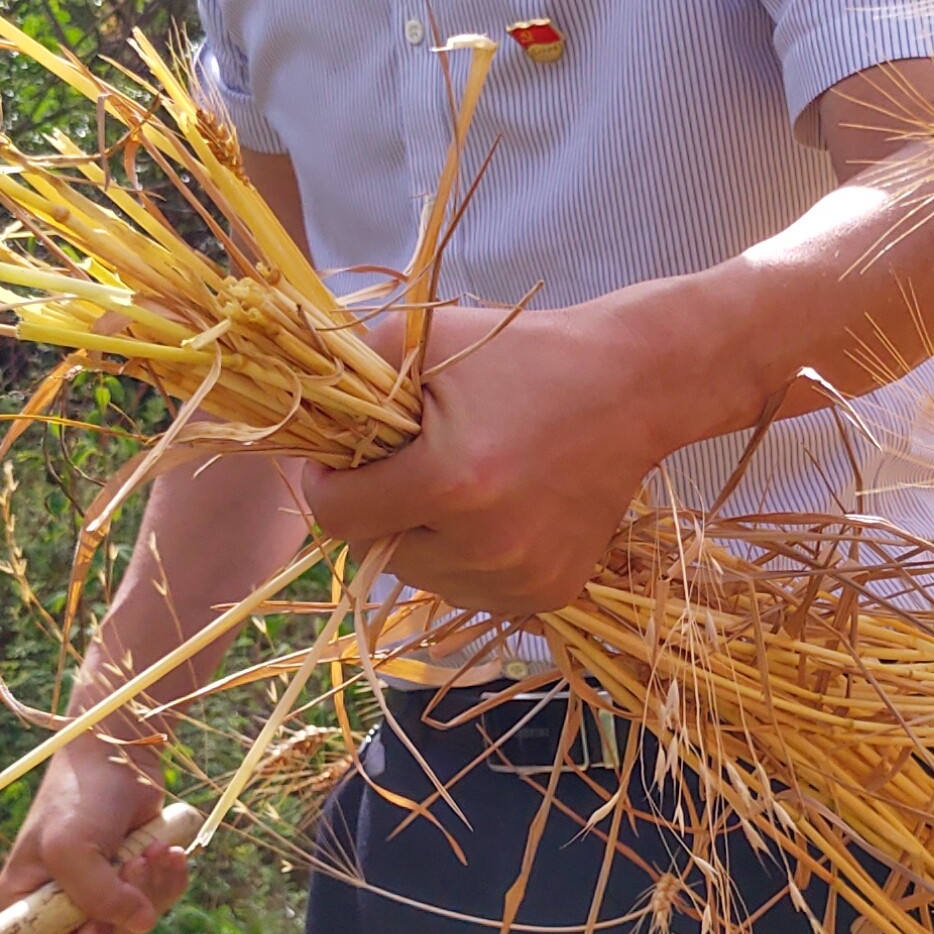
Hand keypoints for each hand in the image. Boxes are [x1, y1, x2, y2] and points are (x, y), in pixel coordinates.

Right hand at [0, 739, 189, 933]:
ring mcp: (97, 896)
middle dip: (127, 908)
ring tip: (154, 849)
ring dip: (154, 889)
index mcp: (25, 904)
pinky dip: (169, 880)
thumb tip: (140, 924)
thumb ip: (98, 895)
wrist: (118, 755)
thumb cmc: (80, 796)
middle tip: (134, 865)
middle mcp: (58, 907)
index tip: (99, 924)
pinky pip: (158, 903)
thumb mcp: (73, 847)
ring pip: (136, 926)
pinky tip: (169, 850)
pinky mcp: (131, 881)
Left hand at [296, 297, 686, 620]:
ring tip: (456, 489)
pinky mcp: (550, 594)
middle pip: (378, 553)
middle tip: (409, 466)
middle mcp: (485, 545)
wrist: (633, 387)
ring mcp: (521, 578)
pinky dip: (467, 560)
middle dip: (379, 510)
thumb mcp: (426, 340)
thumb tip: (299, 422)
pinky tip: (494, 515)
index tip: (337, 462)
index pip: (338, 516)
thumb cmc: (524, 355)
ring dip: (421, 540)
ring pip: (424, 579)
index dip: (326, 484)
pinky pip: (473, 591)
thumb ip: (350, 376)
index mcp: (449, 483)